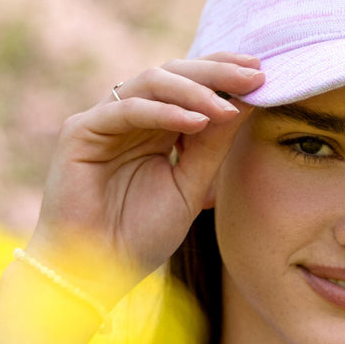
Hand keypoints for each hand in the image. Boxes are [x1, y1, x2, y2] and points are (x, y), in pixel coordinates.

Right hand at [27, 53, 264, 303]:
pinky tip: (197, 121)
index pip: (191, 84)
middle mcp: (131, 116)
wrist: (99, 270)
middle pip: (174, 73)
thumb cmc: (143, 233)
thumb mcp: (192, 184)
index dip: (224, 73)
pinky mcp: (80, 132)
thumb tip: (246, 102)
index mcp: (157, 126)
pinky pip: (127, 110)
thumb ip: (214, 144)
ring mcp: (104, 120)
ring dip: (195, 90)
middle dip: (217, 73)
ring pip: (152, 82)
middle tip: (254, 76)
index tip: (264, 74)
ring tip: (228, 107)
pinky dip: (164, 112)